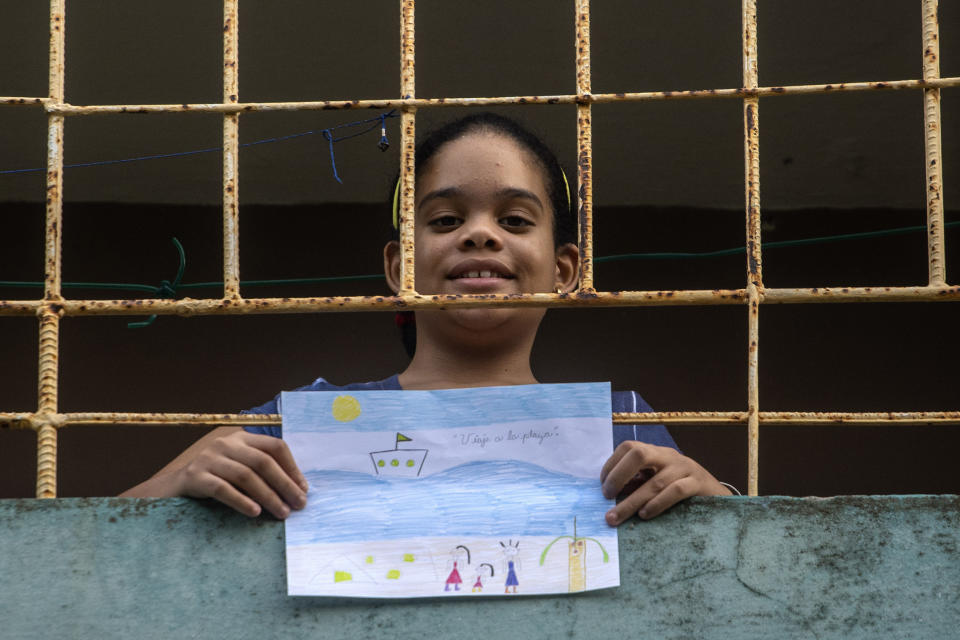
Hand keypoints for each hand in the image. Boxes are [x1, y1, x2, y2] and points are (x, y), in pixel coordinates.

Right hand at [171, 429, 308, 518]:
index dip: (292, 468)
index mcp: (241, 438)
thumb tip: (297, 489)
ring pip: (246, 476)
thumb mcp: (238, 468)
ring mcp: (208, 459)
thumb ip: (261, 471)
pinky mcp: (194, 476)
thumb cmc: (214, 480)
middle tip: (299, 504)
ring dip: (268, 496)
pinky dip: (241, 501)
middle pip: (263, 462)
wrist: (171, 488)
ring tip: (282, 512)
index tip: (304, 489)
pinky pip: (222, 489)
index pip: (275, 446)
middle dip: (285, 484)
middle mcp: (225, 444)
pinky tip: (255, 512)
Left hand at [600, 441, 730, 524]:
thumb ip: (637, 484)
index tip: (603, 486)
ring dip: (632, 501)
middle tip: (607, 496)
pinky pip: (676, 491)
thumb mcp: (656, 481)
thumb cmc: (679, 489)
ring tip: (617, 517)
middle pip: (639, 453)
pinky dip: (657, 504)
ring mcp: (684, 468)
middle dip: (618, 475)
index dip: (611, 464)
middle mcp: (668, 456)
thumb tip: (609, 495)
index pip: (628, 447)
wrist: (716, 495)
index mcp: (655, 453)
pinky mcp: (698, 484)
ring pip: (655, 481)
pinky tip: (645, 515)